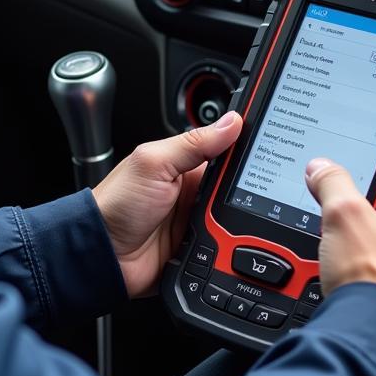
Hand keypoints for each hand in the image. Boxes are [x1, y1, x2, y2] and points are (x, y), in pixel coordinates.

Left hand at [92, 112, 241, 297]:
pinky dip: (233, 250)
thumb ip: (193, 143)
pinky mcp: (200, 250)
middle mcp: (194, 191)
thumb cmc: (116, 204)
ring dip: (240, 224)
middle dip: (250, 193)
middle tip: (254, 197)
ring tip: (232, 224)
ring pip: (238, 220)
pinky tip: (233, 248)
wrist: (101, 254)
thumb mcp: (153, 163)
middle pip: (239, 188)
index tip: (274, 147)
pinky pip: (228, 249)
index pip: (227, 151)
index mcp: (184, 163)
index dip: (247, 150)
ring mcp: (197, 221)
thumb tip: (231, 121)